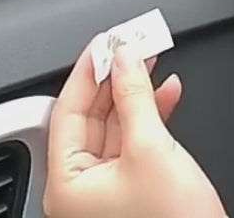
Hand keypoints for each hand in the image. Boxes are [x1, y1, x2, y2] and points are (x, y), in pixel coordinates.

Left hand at [43, 41, 225, 217]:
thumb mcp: (150, 150)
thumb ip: (134, 96)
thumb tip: (125, 58)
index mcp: (67, 182)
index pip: (68, 108)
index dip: (87, 70)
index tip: (103, 42)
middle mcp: (81, 187)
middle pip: (92, 115)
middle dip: (114, 77)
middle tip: (129, 45)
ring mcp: (108, 190)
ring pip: (116, 125)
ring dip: (135, 92)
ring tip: (150, 60)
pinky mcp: (134, 191)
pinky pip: (135, 141)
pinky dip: (151, 116)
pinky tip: (166, 93)